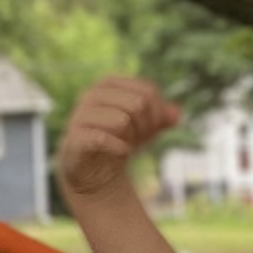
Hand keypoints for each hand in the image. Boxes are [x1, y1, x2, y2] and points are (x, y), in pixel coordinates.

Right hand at [56, 74, 181, 202]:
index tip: (151, 128)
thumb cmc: (121, 139)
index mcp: (109, 83)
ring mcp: (81, 115)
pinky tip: (122, 152)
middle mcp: (92, 94)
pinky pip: (103, 139)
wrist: (94, 169)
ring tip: (125, 143)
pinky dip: (120, 149)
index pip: (148, 91)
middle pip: (138, 103)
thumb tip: (176, 114)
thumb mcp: (147, 127)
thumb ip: (163, 117)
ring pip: (122, 120)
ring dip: (131, 138)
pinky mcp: (76, 138)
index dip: (157, 114)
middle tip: (137, 138)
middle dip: (144, 126)